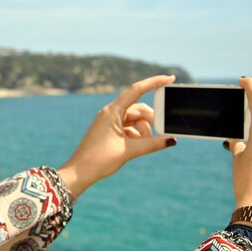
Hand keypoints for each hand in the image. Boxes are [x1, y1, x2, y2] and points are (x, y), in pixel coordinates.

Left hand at [58, 75, 177, 198]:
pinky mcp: (109, 130)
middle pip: (138, 108)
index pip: (136, 90)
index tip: (170, 78)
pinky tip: (136, 147)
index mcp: (112, 111)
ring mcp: (109, 122)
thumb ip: (152, 144)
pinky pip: (128, 127)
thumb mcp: (129, 151)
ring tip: (143, 145)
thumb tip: (172, 140)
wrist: (79, 172)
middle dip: (151, 119)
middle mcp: (110, 113)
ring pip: (135, 119)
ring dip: (143, 130)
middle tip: (162, 131)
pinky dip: (136, 135)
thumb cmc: (99, 159)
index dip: (154, 82)